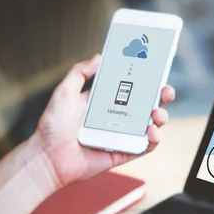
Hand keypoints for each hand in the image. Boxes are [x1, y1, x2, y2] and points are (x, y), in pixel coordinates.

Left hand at [32, 54, 175, 187]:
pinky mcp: (123, 153)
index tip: (156, 68)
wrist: (47, 157)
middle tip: (166, 90)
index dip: (146, 79)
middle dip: (161, 96)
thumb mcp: (64, 92)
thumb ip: (80, 73)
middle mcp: (117, 118)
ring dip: (160, 117)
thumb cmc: (52, 126)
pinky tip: (152, 131)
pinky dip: (153, 139)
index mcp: (105, 102)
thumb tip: (99, 57)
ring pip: (150, 125)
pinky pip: (145, 146)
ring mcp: (122, 136)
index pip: (131, 87)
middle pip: (146, 105)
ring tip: (156, 113)